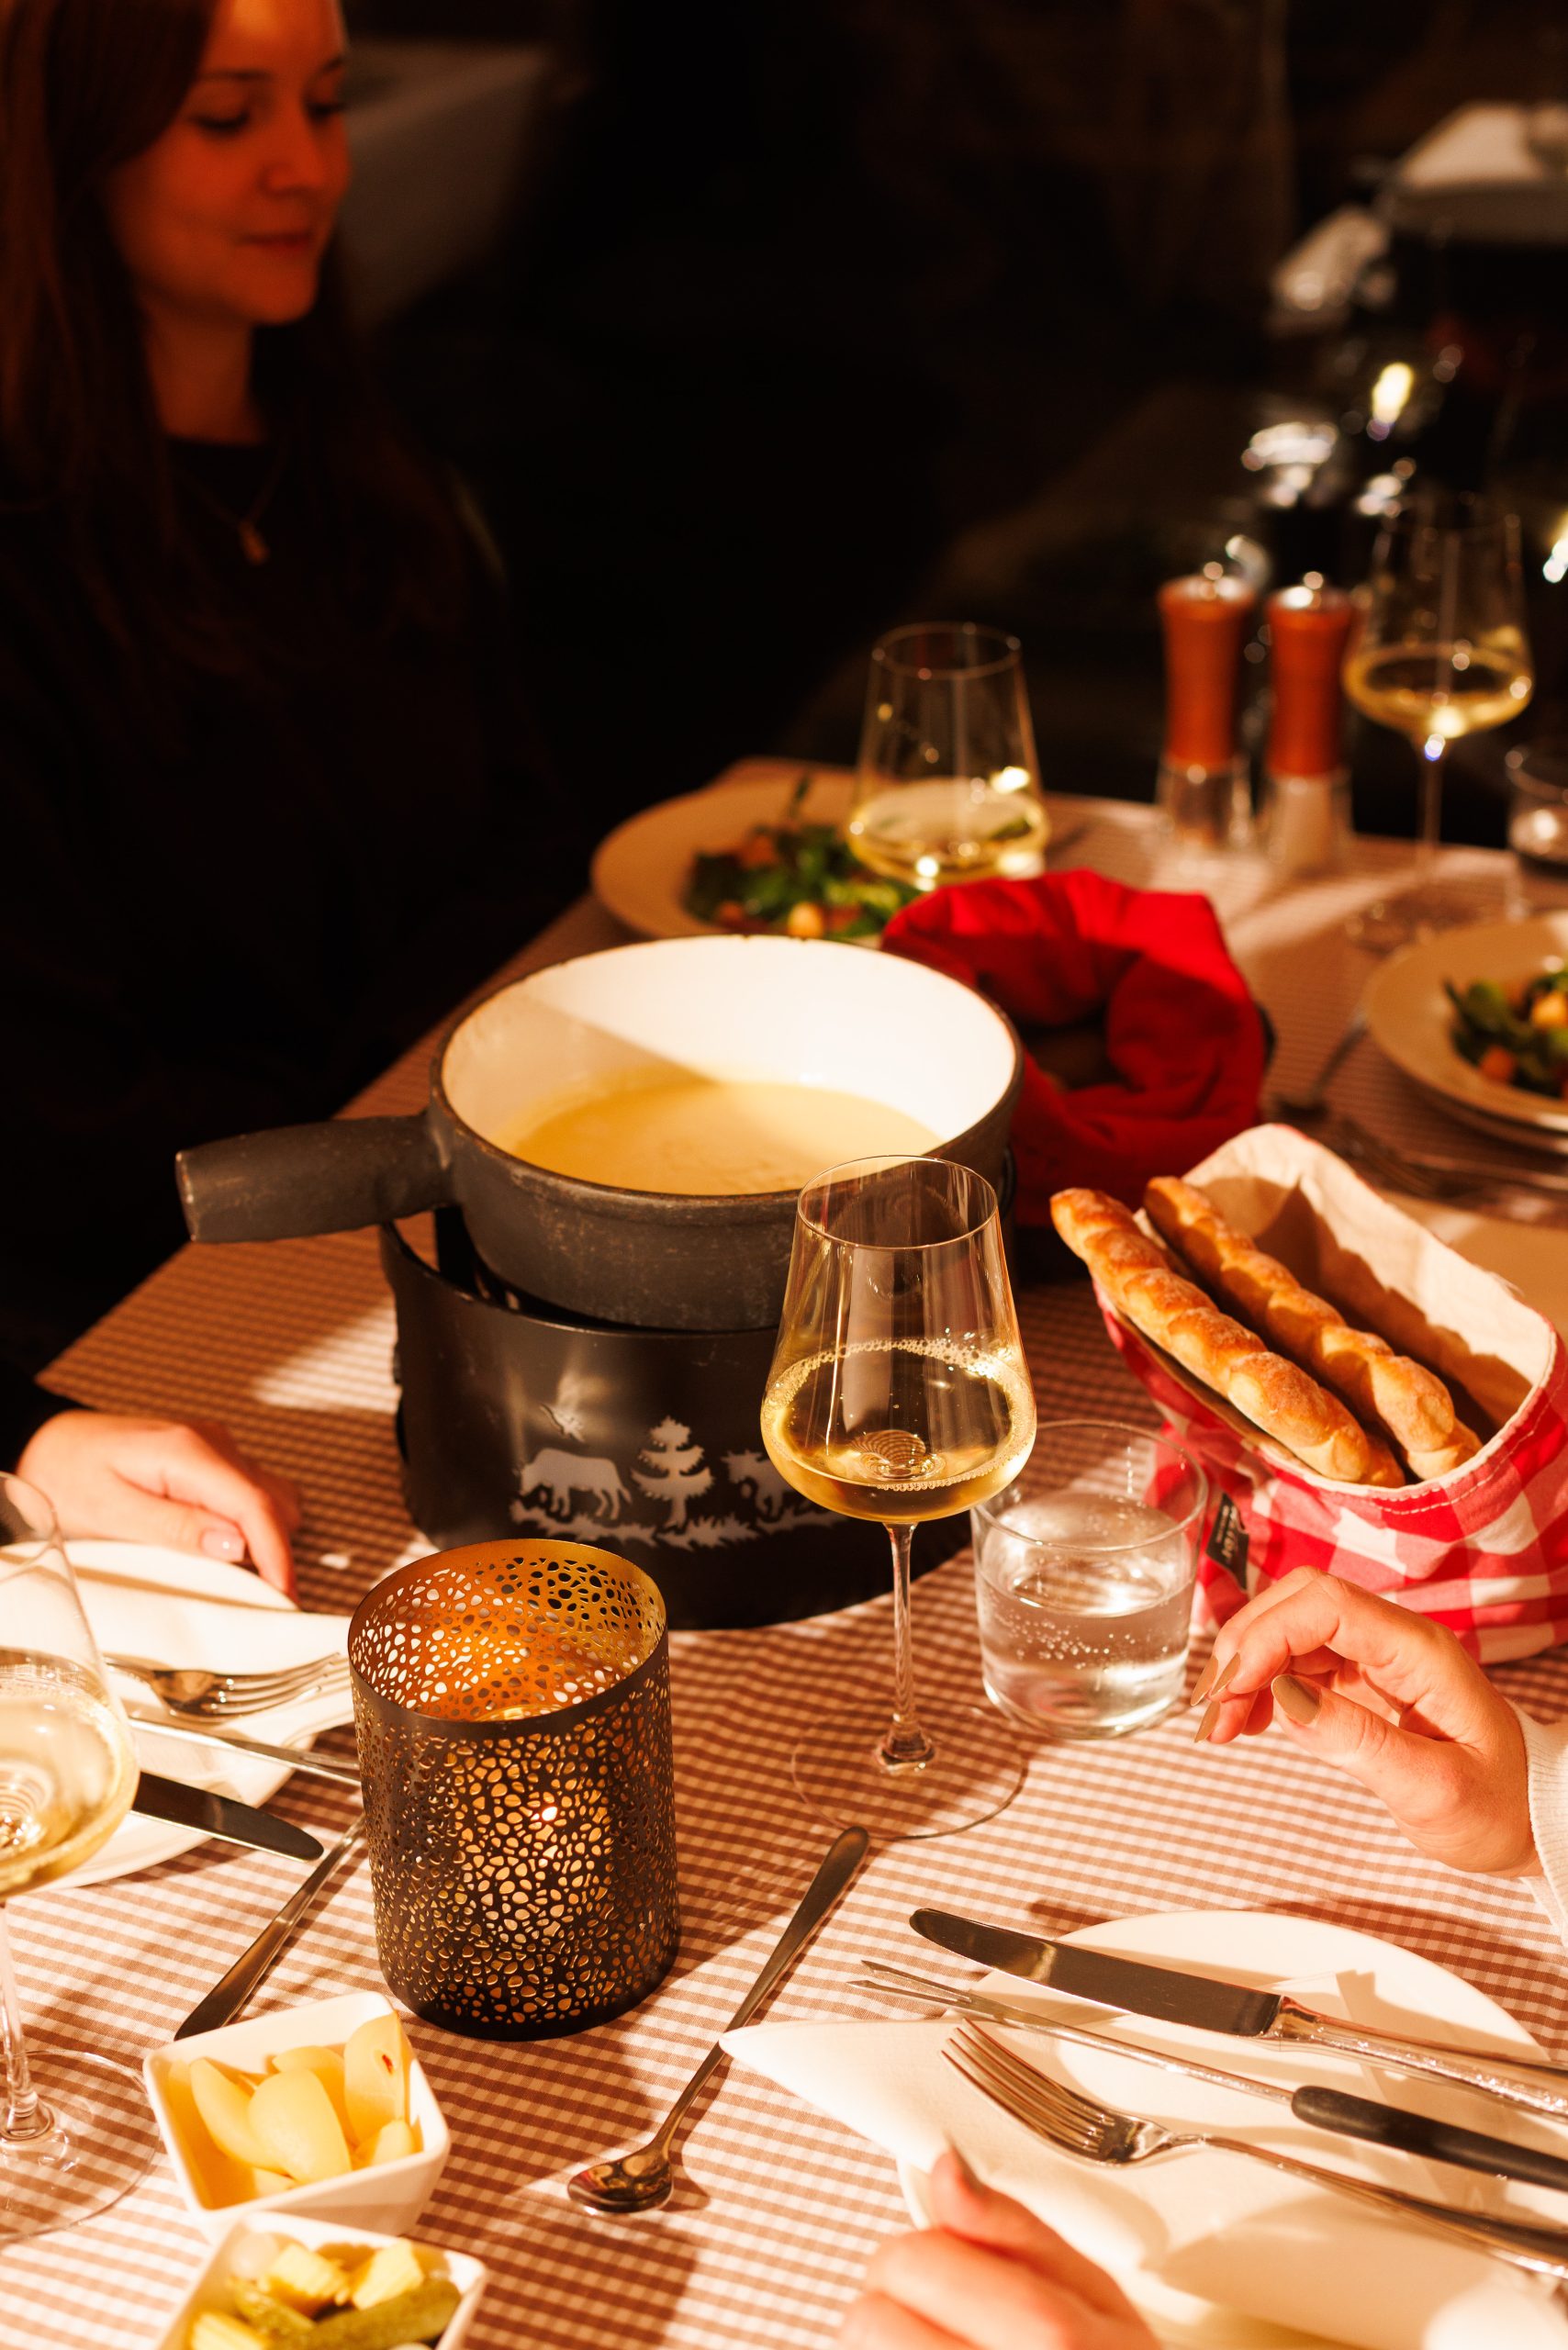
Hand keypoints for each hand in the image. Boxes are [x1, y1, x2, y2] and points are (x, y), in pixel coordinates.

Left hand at [17, 1410, 300, 1598]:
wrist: (48, 1444)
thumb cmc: (68, 1475)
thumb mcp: (112, 1512)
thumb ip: (176, 1526)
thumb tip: (236, 1545)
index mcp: (190, 1452)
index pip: (256, 1505)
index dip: (277, 1555)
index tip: (284, 1596)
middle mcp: (214, 1443)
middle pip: (274, 1502)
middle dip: (275, 1552)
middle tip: (260, 1599)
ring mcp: (217, 1448)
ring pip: (273, 1497)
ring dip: (268, 1538)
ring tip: (244, 1578)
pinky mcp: (214, 1459)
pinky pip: (255, 1492)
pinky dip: (255, 1524)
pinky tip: (230, 1548)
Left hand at [840, 2150, 1156, 2349]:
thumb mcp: (1099, 2298)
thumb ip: (1016, 2228)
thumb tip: (950, 2170)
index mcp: (1047, 2339)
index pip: (910, 2262)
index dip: (926, 2251)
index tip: (954, 2263)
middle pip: (870, 2319)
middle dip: (901, 2301)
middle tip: (951, 2314)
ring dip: (893, 2342)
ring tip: (951, 2345)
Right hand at [1191, 1566, 1533, 1876]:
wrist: (1530, 1821)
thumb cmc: (1498, 1808)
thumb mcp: (1434, 1789)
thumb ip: (1359, 1742)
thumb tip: (1287, 1703)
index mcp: (1419, 1651)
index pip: (1325, 1605)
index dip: (1266, 1635)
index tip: (1232, 1689)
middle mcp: (1394, 1642)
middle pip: (1297, 1604)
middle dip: (1245, 1646)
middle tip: (1214, 1708)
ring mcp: (1376, 1659)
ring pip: (1290, 1631)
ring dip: (1246, 1669)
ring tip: (1222, 1725)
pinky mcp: (1361, 1684)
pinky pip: (1297, 1663)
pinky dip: (1263, 1686)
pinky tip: (1251, 1720)